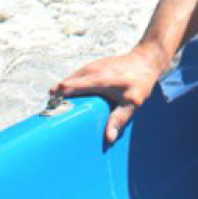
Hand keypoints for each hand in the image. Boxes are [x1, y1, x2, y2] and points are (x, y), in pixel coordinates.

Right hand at [50, 42, 169, 143]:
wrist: (146, 60)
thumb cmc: (140, 81)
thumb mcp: (133, 102)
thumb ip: (119, 118)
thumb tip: (109, 137)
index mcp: (97, 79)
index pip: (68, 87)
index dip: (57, 99)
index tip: (51, 112)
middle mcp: (90, 70)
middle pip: (63, 85)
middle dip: (56, 99)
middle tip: (53, 116)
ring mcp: (90, 66)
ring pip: (68, 80)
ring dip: (62, 93)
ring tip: (61, 110)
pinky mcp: (92, 66)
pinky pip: (75, 78)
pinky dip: (70, 87)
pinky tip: (71, 100)